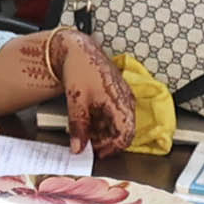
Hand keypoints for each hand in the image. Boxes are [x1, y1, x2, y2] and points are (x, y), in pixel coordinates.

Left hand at [51, 31, 137, 152]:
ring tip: (84, 131)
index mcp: (121, 101)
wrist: (78, 49)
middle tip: (87, 145)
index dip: (112, 148)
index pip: (126, 134)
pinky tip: (88, 121)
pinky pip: (114, 114)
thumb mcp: (76, 101)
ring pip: (118, 124)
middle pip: (123, 131)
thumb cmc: (81, 68)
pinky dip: (101, 122)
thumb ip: (79, 126)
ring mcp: (122, 97)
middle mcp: (126, 100)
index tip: (97, 154)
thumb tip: (78, 147)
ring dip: (102, 132)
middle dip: (105, 141)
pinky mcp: (116, 95)